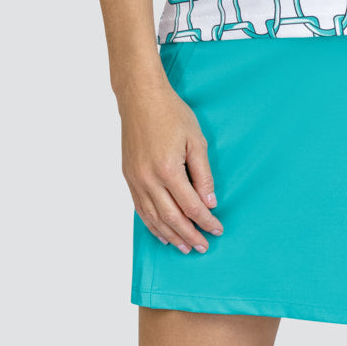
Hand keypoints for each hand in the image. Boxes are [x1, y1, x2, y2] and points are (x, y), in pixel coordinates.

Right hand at [119, 78, 224, 252]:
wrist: (140, 98)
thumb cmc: (171, 113)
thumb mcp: (196, 140)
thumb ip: (203, 173)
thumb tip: (209, 202)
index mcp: (168, 169)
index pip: (191, 206)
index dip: (206, 221)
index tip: (218, 230)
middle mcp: (149, 179)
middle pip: (172, 218)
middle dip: (190, 235)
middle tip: (203, 247)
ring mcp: (136, 180)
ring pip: (154, 218)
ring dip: (171, 235)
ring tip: (185, 248)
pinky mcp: (129, 177)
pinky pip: (140, 209)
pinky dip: (152, 225)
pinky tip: (162, 233)